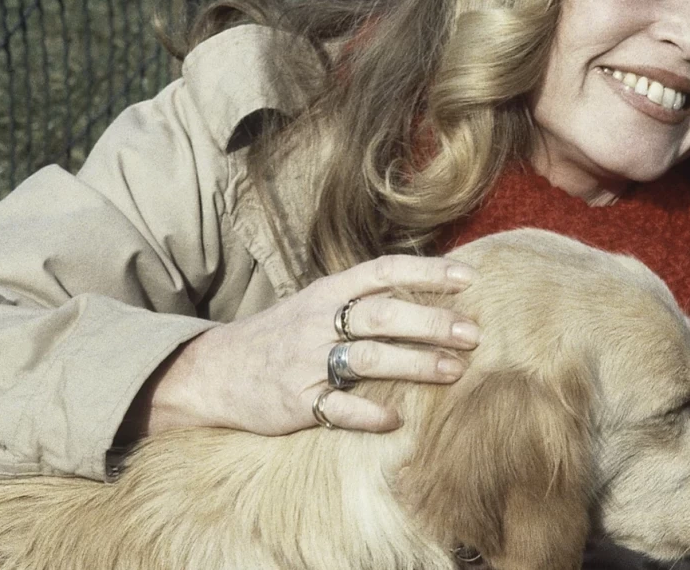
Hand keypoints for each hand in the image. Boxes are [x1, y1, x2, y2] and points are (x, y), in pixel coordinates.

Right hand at [131, 255, 481, 436]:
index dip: (427, 270)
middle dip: (431, 322)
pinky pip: (337, 408)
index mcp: (326, 292)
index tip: (469, 277)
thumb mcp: (315, 303)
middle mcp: (318, 321)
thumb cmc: (281, 335)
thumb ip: (362, 298)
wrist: (216, 370)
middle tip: (473, 334)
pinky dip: (368, 413)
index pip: (383, 271)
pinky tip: (396, 418)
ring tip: (454, 372)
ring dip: (415, 364)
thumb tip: (429, 292)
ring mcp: (307, 362)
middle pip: (382, 315)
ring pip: (368, 358)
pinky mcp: (297, 402)